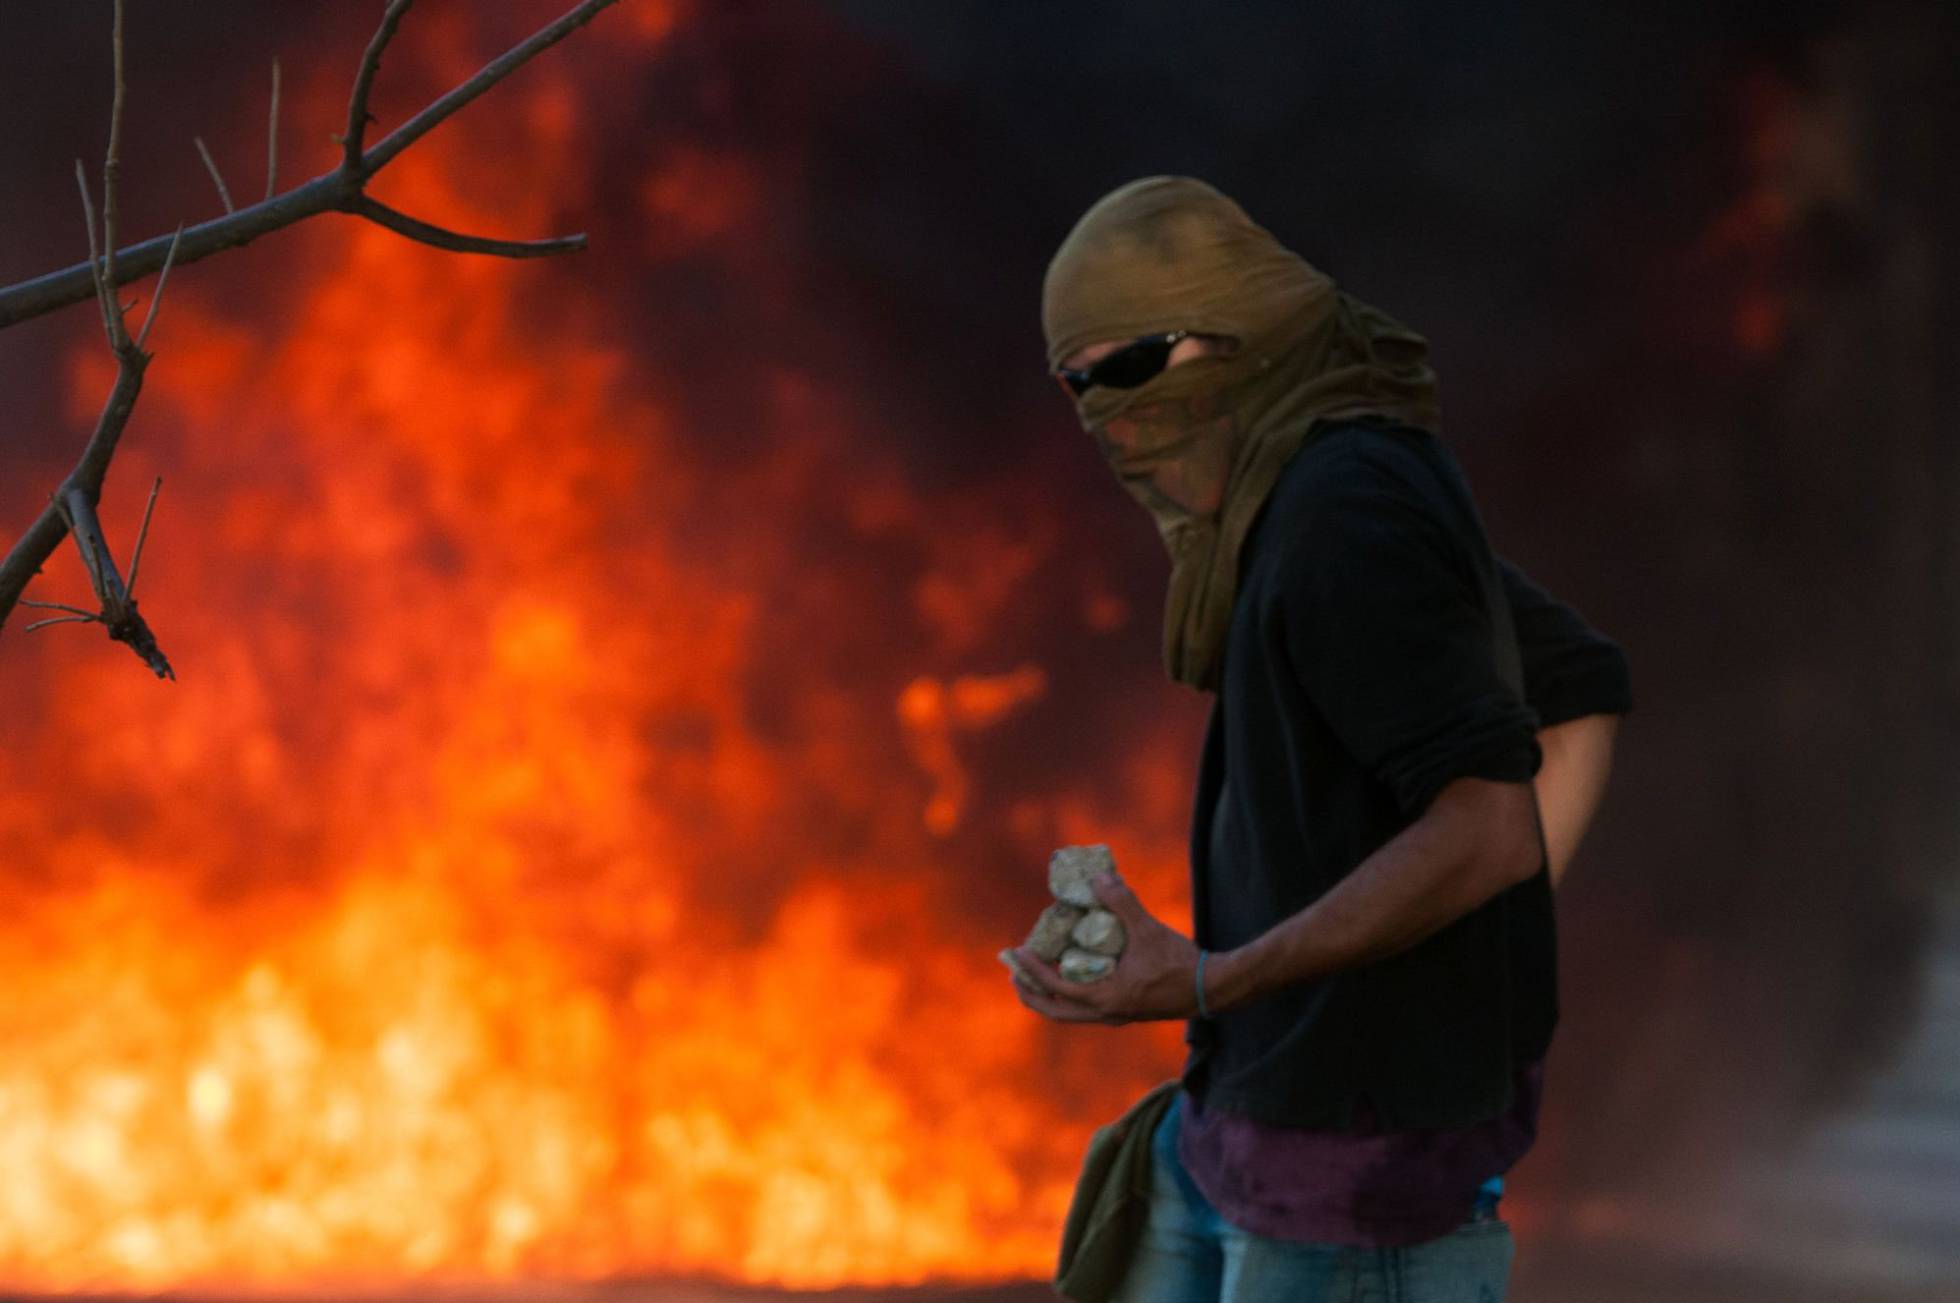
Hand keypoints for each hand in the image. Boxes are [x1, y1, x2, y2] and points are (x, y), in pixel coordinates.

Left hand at [1005, 874, 1200, 1024]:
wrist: (1212, 988)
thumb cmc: (1179, 962)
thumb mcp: (1148, 929)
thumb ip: (1122, 903)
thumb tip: (1099, 878)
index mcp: (1107, 998)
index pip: (1057, 988)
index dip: (1033, 970)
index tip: (1017, 953)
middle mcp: (1107, 1013)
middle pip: (1055, 1012)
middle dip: (1031, 992)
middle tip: (1014, 973)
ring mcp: (1117, 1015)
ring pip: (1070, 1014)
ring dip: (1050, 995)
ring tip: (1035, 973)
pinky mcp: (1126, 1010)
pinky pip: (1087, 1007)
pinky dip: (1070, 994)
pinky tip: (1071, 971)